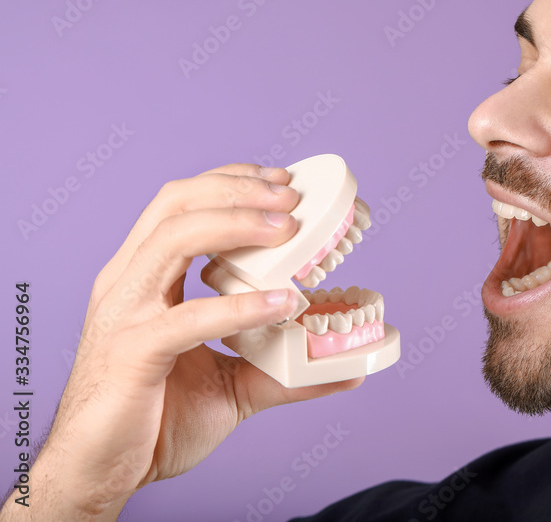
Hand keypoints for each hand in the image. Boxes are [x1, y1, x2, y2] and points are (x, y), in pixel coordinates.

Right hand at [3, 164, 362, 520]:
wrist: (103, 472)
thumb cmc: (156, 420)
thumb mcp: (233, 384)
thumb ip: (284, 369)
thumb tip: (346, 370)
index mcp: (145, 276)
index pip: (183, 203)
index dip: (233, 182)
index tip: (284, 181)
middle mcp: (128, 282)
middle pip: (177, 204)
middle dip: (238, 189)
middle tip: (293, 196)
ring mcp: (124, 313)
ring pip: (174, 239)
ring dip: (237, 225)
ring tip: (288, 229)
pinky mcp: (131, 352)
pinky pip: (188, 318)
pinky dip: (239, 306)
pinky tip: (281, 302)